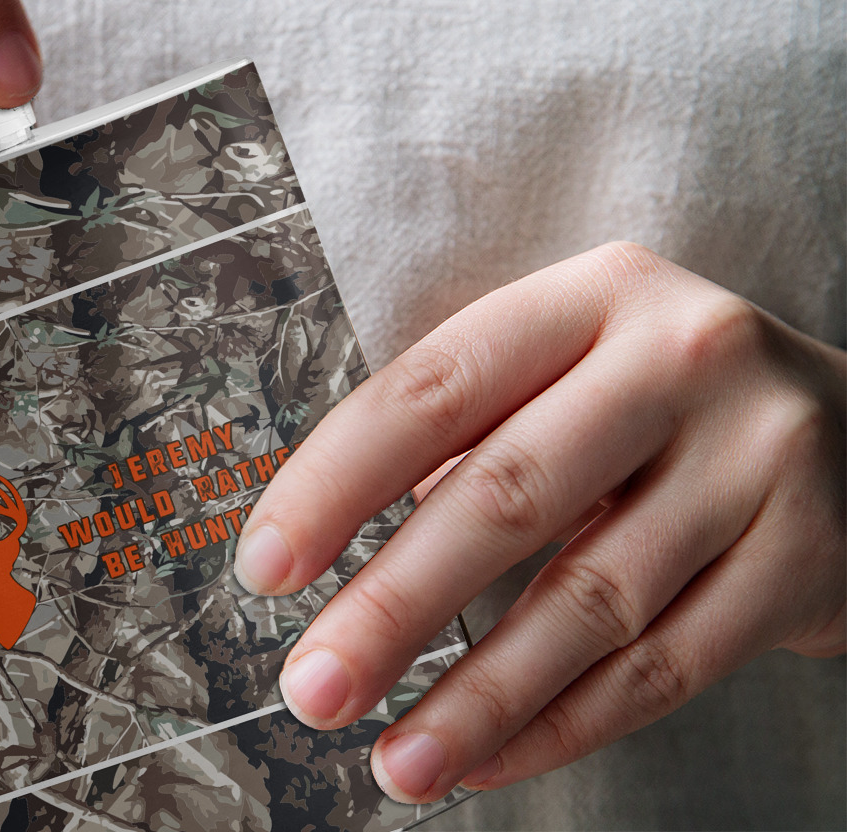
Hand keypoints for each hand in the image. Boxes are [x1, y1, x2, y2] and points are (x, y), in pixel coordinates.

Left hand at [233, 241, 844, 802]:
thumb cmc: (657, 402)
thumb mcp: (569, 366)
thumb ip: (467, 426)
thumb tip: (329, 532)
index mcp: (589, 298)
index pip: (432, 389)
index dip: (335, 483)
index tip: (265, 567)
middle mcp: (680, 361)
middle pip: (506, 495)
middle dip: (393, 607)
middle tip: (313, 687)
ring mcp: (757, 460)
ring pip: (589, 601)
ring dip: (476, 698)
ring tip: (395, 760)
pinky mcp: (809, 559)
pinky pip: (665, 667)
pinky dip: (563, 726)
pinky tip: (485, 758)